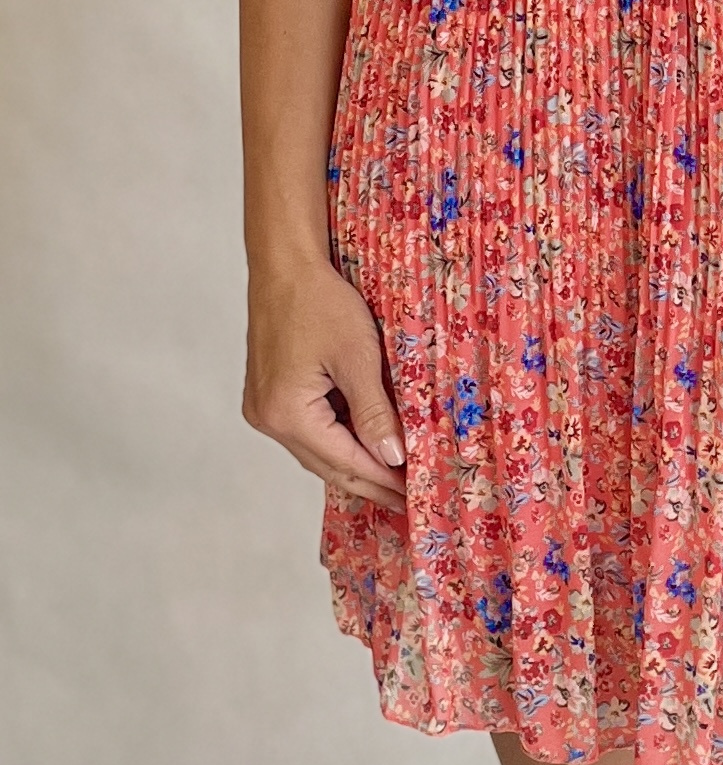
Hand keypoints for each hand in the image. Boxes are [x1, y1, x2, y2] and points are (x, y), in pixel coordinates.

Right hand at [244, 256, 407, 507]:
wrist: (284, 265)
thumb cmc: (320, 301)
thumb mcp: (358, 357)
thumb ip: (375, 412)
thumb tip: (392, 458)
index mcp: (287, 414)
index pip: (345, 462)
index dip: (384, 480)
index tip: (416, 495)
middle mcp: (268, 419)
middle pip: (328, 465)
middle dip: (371, 482)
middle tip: (409, 500)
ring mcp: (264, 408)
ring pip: (318, 451)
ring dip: (355, 463)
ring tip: (394, 478)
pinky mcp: (269, 395)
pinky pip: (309, 431)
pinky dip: (339, 440)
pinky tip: (366, 445)